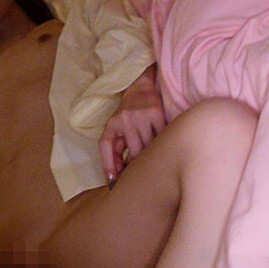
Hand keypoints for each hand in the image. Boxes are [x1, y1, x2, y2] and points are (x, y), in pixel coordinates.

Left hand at [99, 65, 165, 183]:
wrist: (140, 87)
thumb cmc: (128, 113)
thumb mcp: (117, 128)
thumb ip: (116, 148)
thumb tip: (116, 174)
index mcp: (112, 124)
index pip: (105, 146)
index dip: (108, 164)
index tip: (113, 181)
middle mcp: (124, 119)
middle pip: (133, 150)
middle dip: (137, 164)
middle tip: (142, 172)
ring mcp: (140, 115)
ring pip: (148, 145)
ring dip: (151, 155)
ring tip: (154, 160)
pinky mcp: (156, 112)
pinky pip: (161, 135)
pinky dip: (162, 143)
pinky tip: (163, 146)